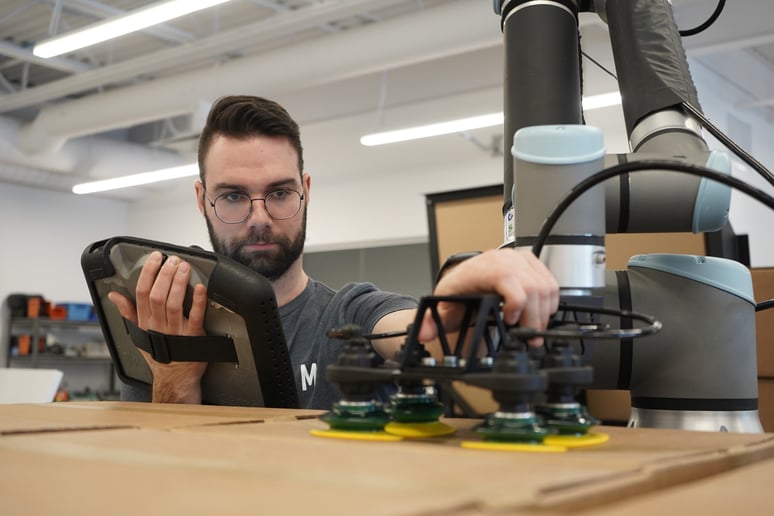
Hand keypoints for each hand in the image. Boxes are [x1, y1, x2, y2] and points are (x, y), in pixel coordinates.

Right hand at [107, 251, 208, 402]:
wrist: (175, 378)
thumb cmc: (159, 354)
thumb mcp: (138, 333)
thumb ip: (128, 311)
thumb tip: (114, 295)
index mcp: (145, 321)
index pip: (141, 292)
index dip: (148, 272)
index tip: (155, 258)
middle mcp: (158, 325)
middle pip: (157, 295)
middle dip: (165, 274)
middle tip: (172, 260)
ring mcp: (175, 331)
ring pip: (174, 303)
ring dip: (179, 283)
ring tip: (184, 267)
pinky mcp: (194, 336)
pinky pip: (195, 317)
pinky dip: (198, 302)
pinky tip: (200, 289)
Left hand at [417, 248, 558, 345]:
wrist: (463, 279)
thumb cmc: (456, 291)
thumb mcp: (442, 306)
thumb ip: (430, 322)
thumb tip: (421, 333)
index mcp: (481, 268)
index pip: (509, 279)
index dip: (516, 303)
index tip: (510, 321)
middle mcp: (502, 259)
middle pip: (532, 288)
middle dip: (534, 318)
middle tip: (528, 338)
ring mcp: (519, 259)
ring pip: (545, 286)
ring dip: (544, 313)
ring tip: (533, 330)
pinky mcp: (531, 263)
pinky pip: (551, 283)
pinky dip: (549, 303)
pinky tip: (538, 314)